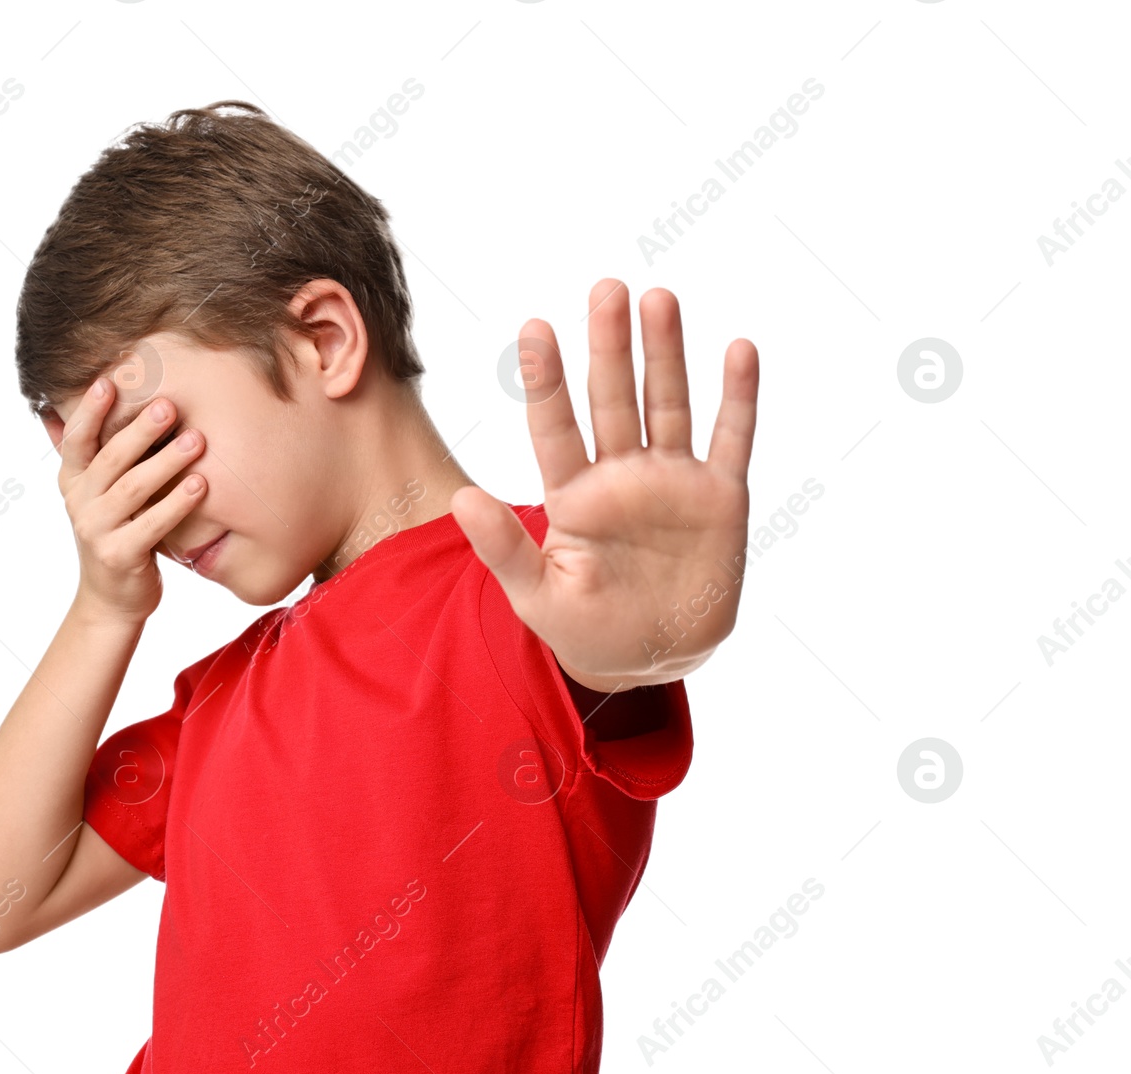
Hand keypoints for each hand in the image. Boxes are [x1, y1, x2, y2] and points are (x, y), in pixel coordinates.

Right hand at [40, 379, 206, 622]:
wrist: (110, 599)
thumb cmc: (115, 533)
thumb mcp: (96, 494)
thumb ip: (96, 456)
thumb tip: (78, 404)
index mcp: (72, 481)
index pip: (77, 439)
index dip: (90, 411)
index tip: (109, 381)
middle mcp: (79, 502)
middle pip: (110, 459)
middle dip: (140, 430)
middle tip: (169, 406)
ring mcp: (97, 531)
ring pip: (133, 488)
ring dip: (166, 461)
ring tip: (196, 440)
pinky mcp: (119, 556)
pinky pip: (152, 524)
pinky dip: (176, 504)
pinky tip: (199, 484)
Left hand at [451, 280, 759, 686]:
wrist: (652, 659)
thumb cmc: (586, 628)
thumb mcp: (537, 596)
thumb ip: (502, 549)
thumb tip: (460, 501)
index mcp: (573, 495)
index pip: (554, 428)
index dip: (546, 381)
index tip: (533, 329)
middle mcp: (621, 475)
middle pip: (613, 400)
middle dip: (609, 346)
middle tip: (605, 289)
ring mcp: (672, 481)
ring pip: (667, 405)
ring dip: (665, 354)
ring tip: (659, 298)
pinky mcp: (719, 497)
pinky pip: (731, 439)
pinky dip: (738, 398)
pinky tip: (739, 350)